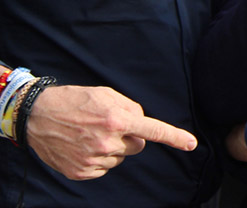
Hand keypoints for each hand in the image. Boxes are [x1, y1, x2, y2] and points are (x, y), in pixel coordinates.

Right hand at [26, 85, 196, 180]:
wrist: (36, 115)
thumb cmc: (74, 101)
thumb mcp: (106, 94)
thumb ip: (130, 107)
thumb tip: (143, 123)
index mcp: (117, 119)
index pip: (152, 130)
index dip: (174, 137)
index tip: (191, 144)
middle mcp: (107, 142)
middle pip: (138, 146)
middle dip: (130, 137)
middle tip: (109, 126)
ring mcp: (93, 159)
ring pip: (120, 158)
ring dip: (112, 148)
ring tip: (90, 134)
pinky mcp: (81, 171)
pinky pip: (104, 168)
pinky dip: (98, 159)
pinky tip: (83, 146)